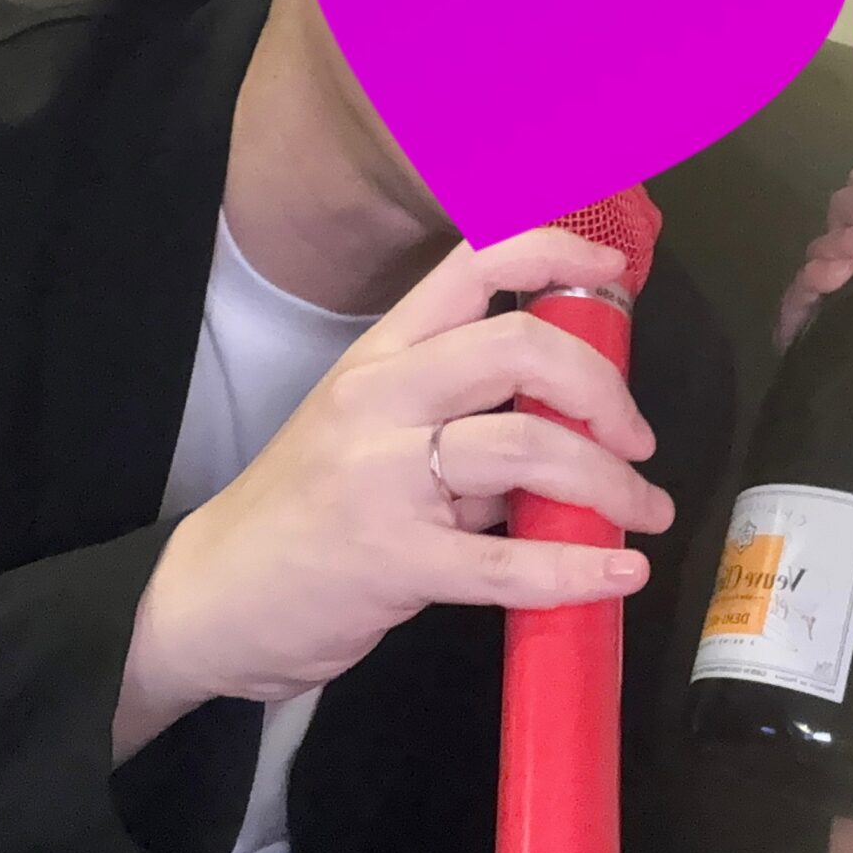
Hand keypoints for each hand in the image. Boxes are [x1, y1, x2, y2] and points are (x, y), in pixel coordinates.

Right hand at [118, 228, 674, 749]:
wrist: (206, 601)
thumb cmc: (303, 510)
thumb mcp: (368, 431)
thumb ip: (461, 414)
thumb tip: (571, 419)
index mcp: (381, 355)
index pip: (473, 264)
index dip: (554, 251)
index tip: (612, 274)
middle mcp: (381, 399)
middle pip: (519, 346)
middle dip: (603, 388)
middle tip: (637, 437)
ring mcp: (381, 478)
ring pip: (526, 446)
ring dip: (610, 482)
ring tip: (646, 512)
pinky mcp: (389, 562)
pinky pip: (505, 563)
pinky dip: (578, 568)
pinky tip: (622, 571)